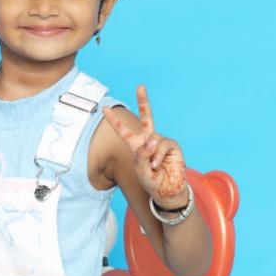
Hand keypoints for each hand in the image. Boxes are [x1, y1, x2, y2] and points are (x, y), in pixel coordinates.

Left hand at [103, 86, 187, 208]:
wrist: (166, 190)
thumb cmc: (151, 181)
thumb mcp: (140, 170)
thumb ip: (141, 155)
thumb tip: (151, 140)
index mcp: (136, 145)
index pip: (123, 131)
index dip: (114, 120)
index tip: (104, 108)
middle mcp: (148, 140)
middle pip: (146, 116)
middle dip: (143, 100)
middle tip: (140, 86)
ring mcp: (160, 141)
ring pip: (153, 139)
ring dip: (151, 154)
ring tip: (153, 167)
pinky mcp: (172, 145)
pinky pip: (162, 145)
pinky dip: (158, 156)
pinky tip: (158, 165)